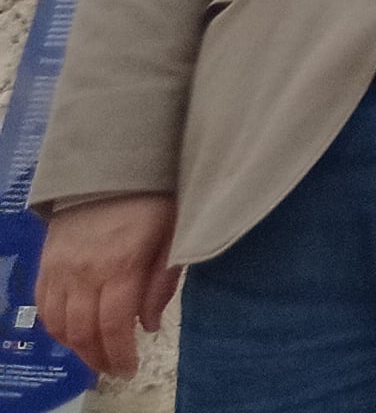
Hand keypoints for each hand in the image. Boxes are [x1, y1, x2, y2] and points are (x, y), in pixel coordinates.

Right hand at [35, 194, 179, 380]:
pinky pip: (43, 305)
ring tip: (95, 356)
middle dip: (99, 357)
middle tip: (115, 369)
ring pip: (58, 323)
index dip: (120, 353)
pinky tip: (71, 333)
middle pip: (84, 331)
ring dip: (75, 347)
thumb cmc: (155, 198)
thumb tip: (150, 324)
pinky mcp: (47, 262)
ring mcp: (60, 268)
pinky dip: (55, 326)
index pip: (115, 325)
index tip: (130, 369)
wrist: (113, 164)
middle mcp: (84, 272)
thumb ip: (162, 280)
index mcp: (121, 265)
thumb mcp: (174, 233)